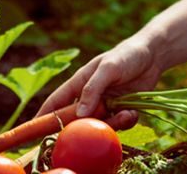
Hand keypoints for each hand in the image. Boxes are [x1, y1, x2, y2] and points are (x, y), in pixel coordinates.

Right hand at [35, 36, 163, 129]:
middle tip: (99, 127)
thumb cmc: (125, 55)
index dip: (44, 116)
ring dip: (113, 123)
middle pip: (79, 120)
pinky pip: (119, 124)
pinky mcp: (121, 110)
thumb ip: (93, 89)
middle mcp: (90, 97)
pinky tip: (133, 110)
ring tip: (126, 112)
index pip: (56, 102)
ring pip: (100, 125)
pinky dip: (126, 121)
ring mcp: (105, 105)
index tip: (33, 130)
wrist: (153, 55)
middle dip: (87, 126)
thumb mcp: (107, 68)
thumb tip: (79, 114)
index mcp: (79, 83)